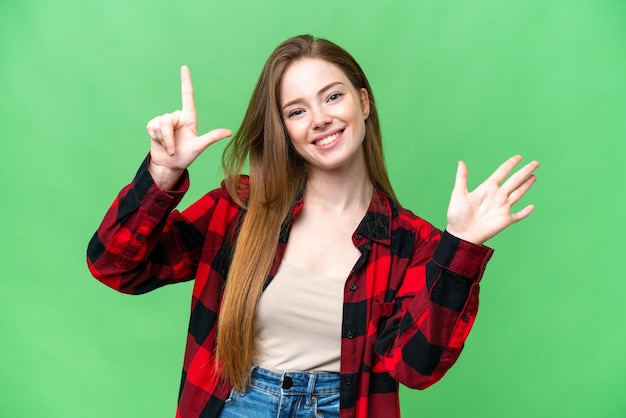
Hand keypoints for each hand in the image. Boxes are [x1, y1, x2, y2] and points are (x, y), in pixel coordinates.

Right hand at [146, 65, 231, 189]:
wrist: (169, 166)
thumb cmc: (185, 157)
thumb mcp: (199, 147)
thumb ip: (211, 137)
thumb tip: (229, 132)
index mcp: (189, 118)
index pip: (187, 96)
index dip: (185, 81)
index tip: (184, 67)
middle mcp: (176, 117)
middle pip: (168, 119)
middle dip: (169, 136)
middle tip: (173, 150)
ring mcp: (164, 121)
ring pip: (160, 125)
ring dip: (164, 139)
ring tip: (169, 148)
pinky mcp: (153, 126)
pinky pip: (153, 127)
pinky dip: (157, 138)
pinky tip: (159, 143)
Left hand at [445, 155, 538, 244]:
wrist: (461, 234)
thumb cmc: (457, 214)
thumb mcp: (458, 193)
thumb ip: (462, 177)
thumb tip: (461, 162)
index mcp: (487, 188)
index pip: (502, 172)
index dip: (510, 164)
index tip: (519, 157)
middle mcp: (497, 196)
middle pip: (515, 180)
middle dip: (525, 171)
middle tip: (535, 163)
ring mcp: (502, 208)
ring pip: (518, 193)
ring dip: (527, 185)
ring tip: (534, 176)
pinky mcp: (505, 220)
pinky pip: (518, 215)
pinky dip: (525, 212)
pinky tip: (532, 207)